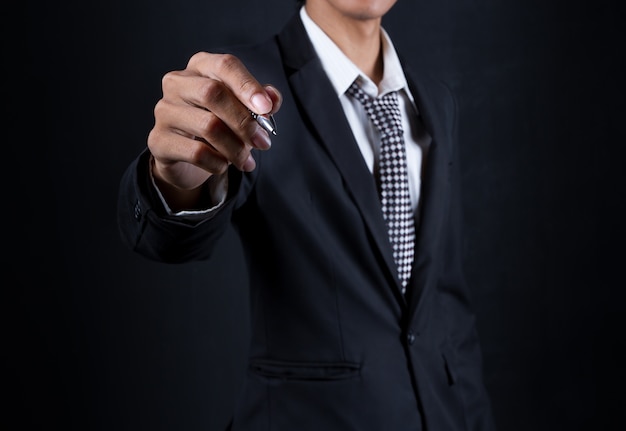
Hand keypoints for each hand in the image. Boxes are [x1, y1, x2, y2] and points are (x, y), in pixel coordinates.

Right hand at [147, 51, 281, 208]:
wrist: (187, 159)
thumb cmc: (219, 125)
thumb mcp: (244, 111)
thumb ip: (261, 103)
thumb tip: (273, 98)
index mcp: (201, 67)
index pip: (225, 65)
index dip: (247, 86)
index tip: (267, 108)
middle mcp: (177, 83)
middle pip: (213, 94)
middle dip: (244, 121)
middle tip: (263, 142)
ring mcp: (164, 111)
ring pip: (207, 126)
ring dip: (235, 148)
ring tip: (246, 160)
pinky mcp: (158, 140)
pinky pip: (196, 153)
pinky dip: (218, 163)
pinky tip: (224, 166)